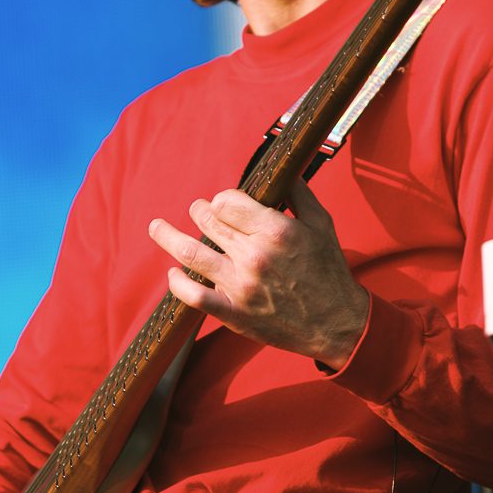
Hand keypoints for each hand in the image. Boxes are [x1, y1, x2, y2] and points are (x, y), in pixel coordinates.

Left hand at [148, 179, 367, 369]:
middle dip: (200, 211)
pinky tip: (171, 274)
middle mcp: (254, 255)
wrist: (337, 324)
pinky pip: (194, 297)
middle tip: (200, 211)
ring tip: (156, 227)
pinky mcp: (234, 313)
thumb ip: (298, 192)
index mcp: (275, 230)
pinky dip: (177, 284)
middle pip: (207, 221)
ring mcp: (240, 286)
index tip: (226, 204)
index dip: (223, 199)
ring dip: (168, 236)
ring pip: (190, 254)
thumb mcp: (321, 223)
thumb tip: (280, 169)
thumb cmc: (329, 270)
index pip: (226, 201)